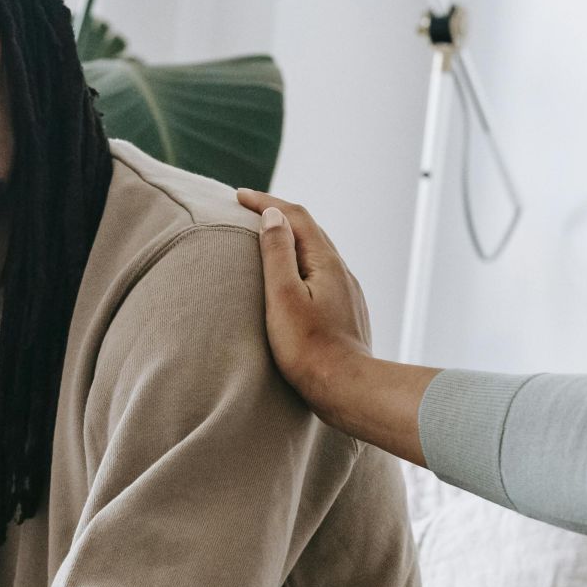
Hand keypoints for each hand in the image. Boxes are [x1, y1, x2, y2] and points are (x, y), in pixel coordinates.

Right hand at [237, 189, 436, 464]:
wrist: (347, 390)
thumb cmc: (309, 349)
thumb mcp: (282, 297)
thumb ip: (276, 253)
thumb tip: (272, 215)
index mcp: (325, 261)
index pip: (294, 216)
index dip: (266, 201)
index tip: (238, 196)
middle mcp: (341, 271)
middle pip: (309, 230)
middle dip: (278, 214)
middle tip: (249, 208)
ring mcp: (347, 292)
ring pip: (317, 252)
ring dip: (291, 238)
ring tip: (266, 238)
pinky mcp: (346, 312)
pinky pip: (322, 274)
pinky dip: (301, 262)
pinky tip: (292, 278)